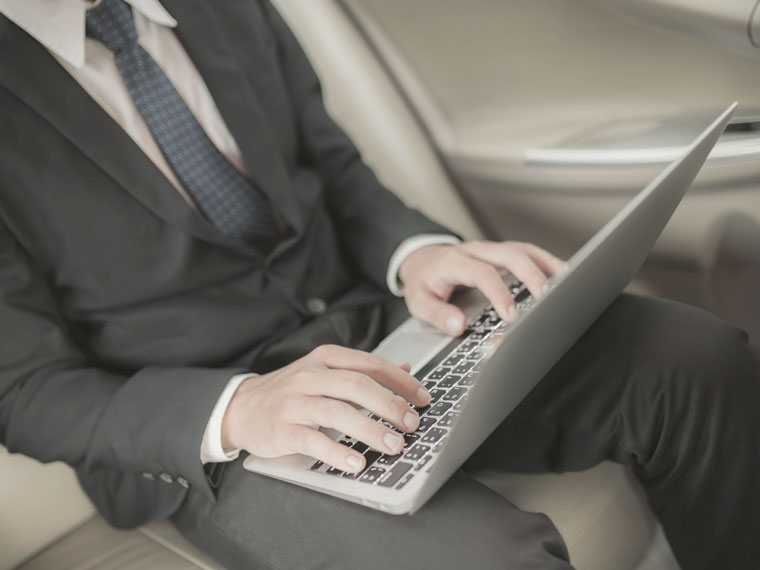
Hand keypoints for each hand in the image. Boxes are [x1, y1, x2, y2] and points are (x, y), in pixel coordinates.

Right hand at [221, 345, 430, 472]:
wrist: (240, 407)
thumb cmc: (289, 391)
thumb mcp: (325, 372)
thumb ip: (363, 371)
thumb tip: (405, 370)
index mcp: (325, 359)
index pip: (370, 364)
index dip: (400, 382)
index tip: (423, 398)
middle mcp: (310, 376)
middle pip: (357, 385)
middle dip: (389, 405)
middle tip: (412, 424)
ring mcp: (295, 402)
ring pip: (338, 412)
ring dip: (370, 430)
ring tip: (394, 446)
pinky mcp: (282, 428)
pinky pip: (313, 440)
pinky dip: (336, 451)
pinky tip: (355, 462)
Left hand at [398, 240, 565, 335]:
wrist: (420, 260)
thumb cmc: (423, 282)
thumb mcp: (419, 301)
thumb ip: (437, 314)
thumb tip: (458, 326)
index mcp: (454, 262)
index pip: (481, 273)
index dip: (499, 293)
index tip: (511, 316)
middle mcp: (475, 251)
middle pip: (509, 254)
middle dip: (531, 275)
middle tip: (547, 299)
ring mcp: (490, 250)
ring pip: (522, 250)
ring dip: (546, 264)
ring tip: (567, 282)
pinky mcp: (500, 254)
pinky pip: (526, 253)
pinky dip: (545, 262)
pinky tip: (562, 274)